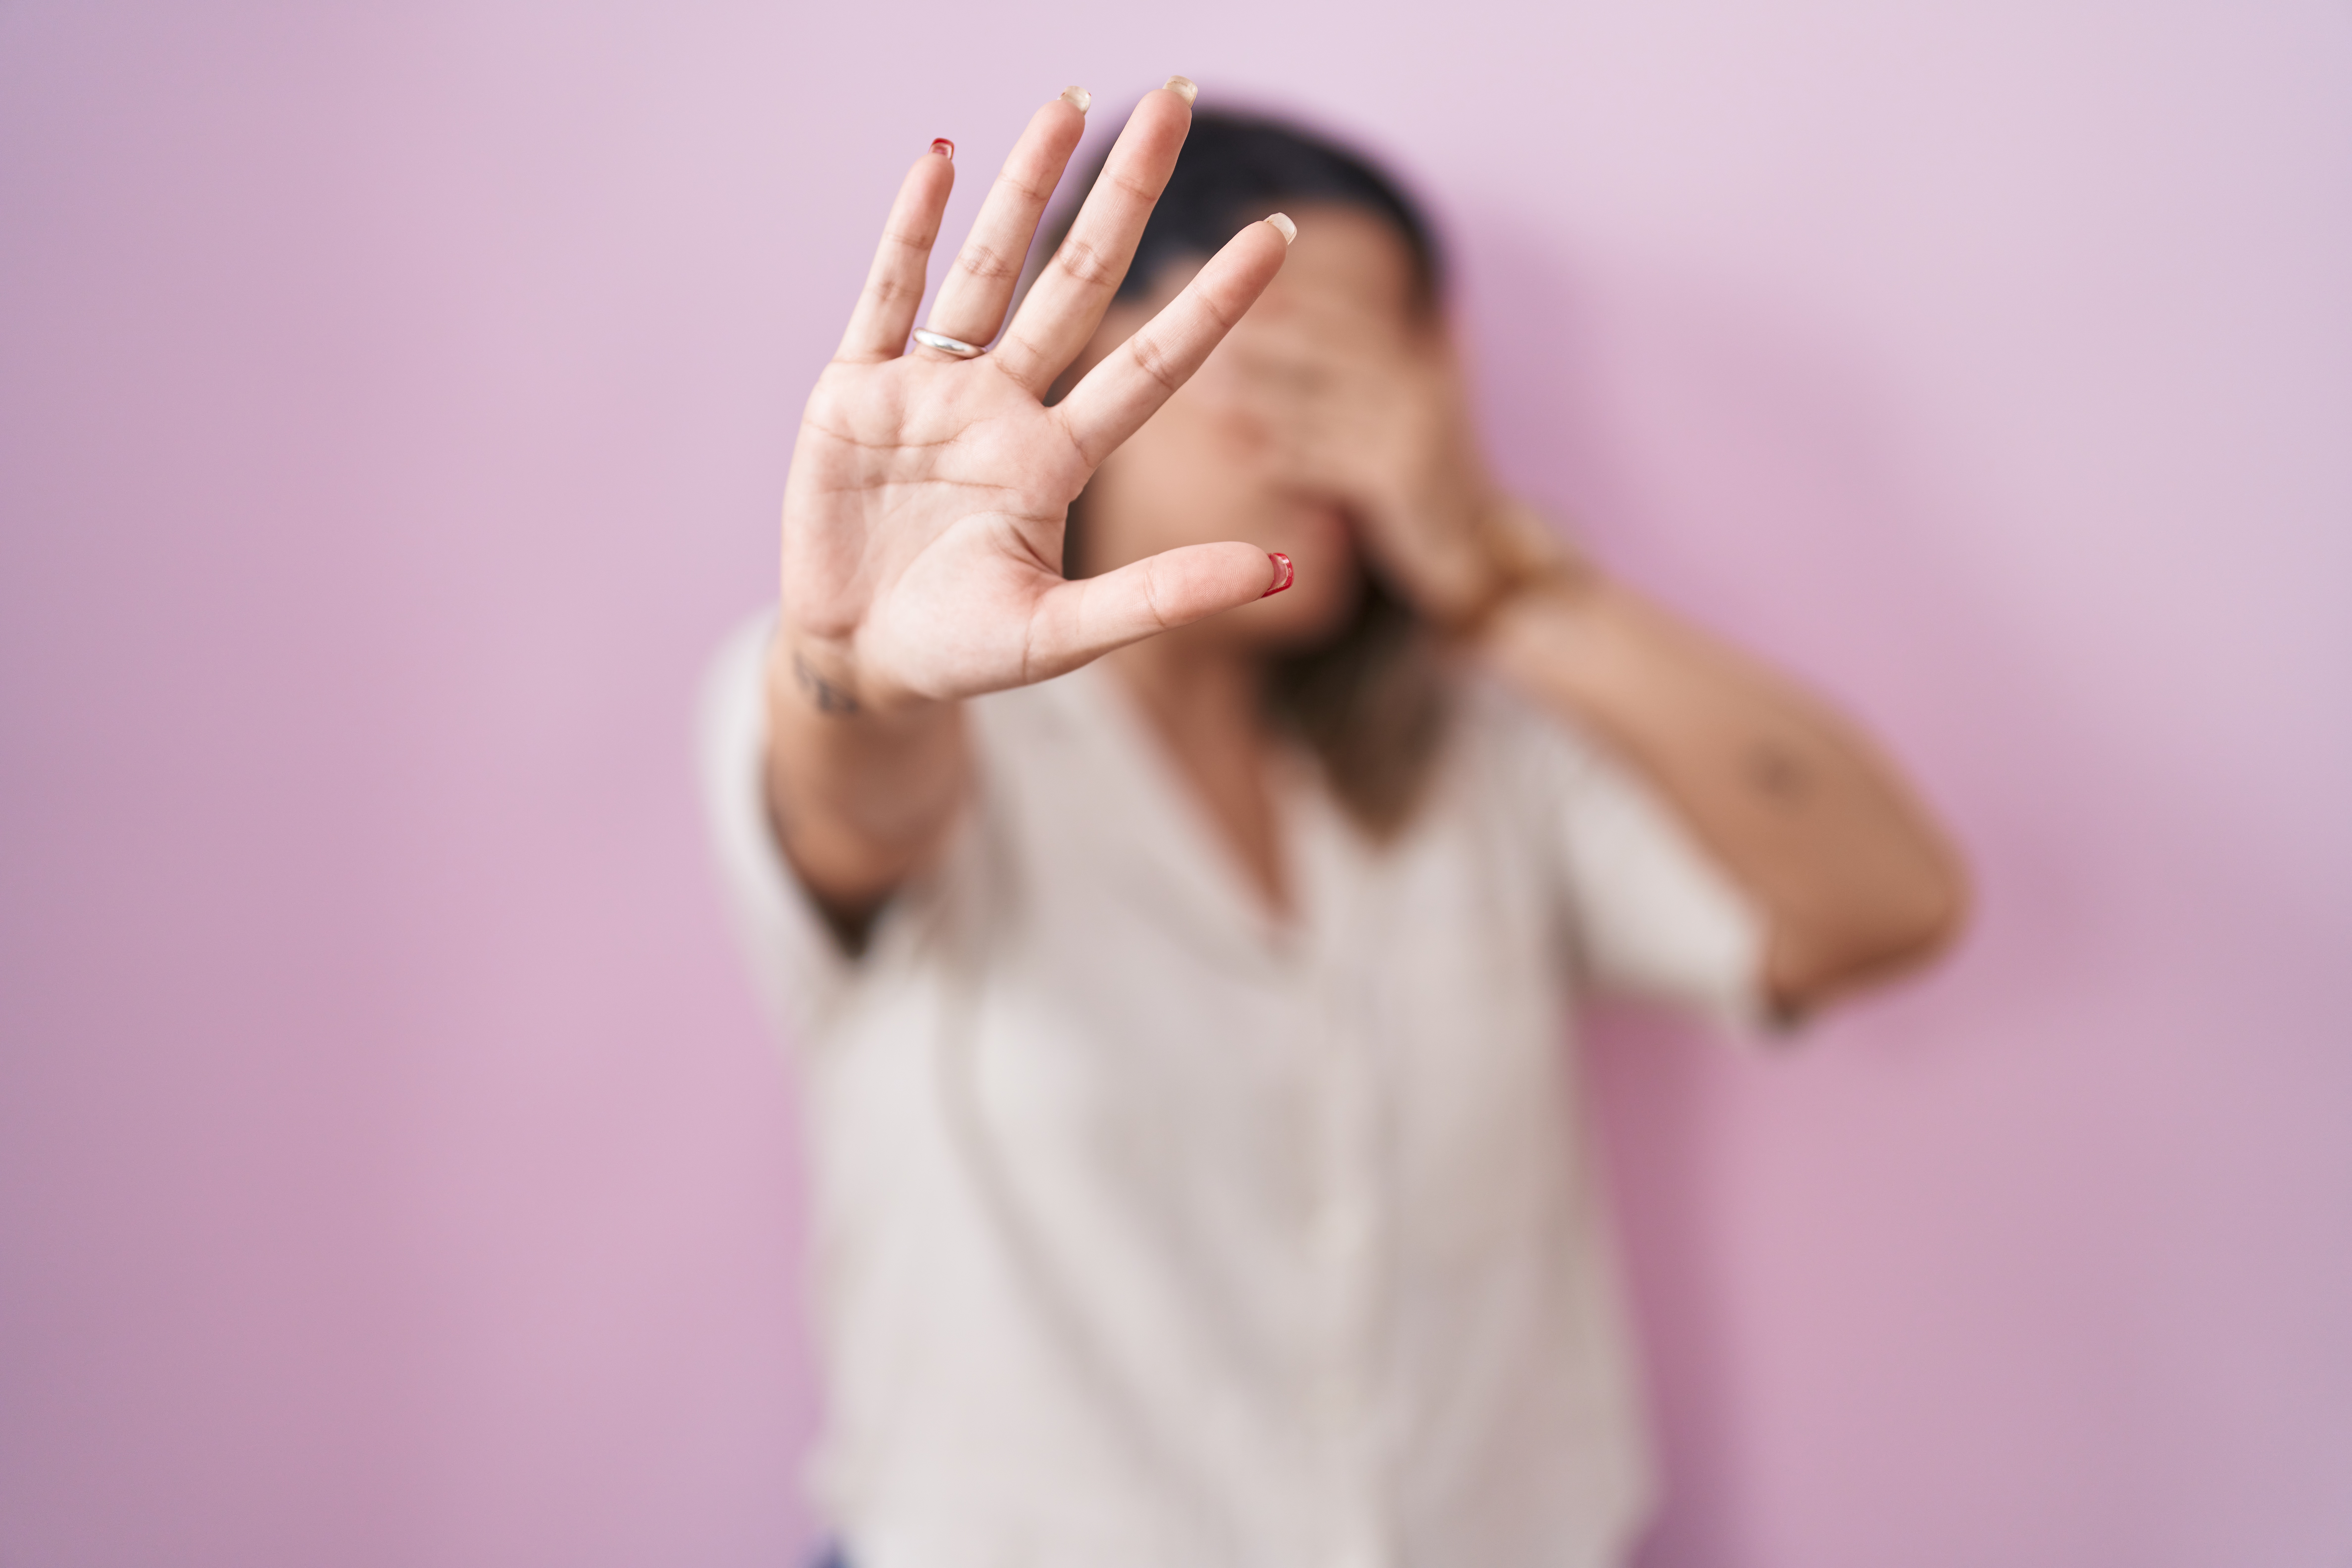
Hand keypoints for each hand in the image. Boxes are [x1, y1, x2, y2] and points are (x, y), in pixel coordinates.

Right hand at [781, 85, 1293, 713]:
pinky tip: (941, 158)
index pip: (1155, 361)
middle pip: (1080, 280)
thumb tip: (1282, 570)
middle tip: (1178, 100)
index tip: (1281, 231)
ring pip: (990, 268)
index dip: (1215, 300)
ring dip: (1026, 183)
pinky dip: (912, 230)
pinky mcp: (853, 393)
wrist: (862, 662)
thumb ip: (1164, 597)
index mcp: (1057, 459)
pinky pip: (888, 296)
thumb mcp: (1063, 635)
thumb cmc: (963, 651)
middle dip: (1128, 192)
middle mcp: (1004, 407)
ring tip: (1070, 103)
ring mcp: (929, 392)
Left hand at [1202, 292, 1522, 623]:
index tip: (1237, 298)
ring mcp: (1414, 430)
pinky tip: (1248, 455)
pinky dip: (1286, 458)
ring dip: (1259, 400)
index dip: (1293, 305)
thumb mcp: (1401, 422)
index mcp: (1419, 363)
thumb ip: (1364, 378)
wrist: (1472, 555)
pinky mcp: (1402, 477)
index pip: (1348, 318)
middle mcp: (1419, 386)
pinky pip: (1329, 460)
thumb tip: (1310, 329)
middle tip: (1206, 344)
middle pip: (1327, 351)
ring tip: (1206, 395)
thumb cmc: (1421, 487)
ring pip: (1319, 406)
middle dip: (1264, 344)